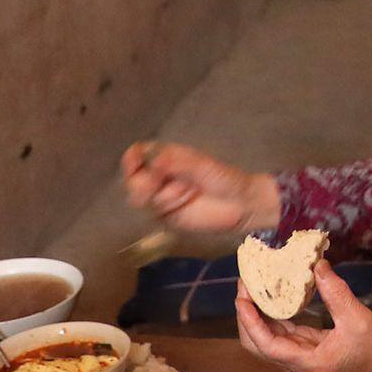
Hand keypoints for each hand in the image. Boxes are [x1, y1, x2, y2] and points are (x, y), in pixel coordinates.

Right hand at [121, 140, 277, 235]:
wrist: (240, 206)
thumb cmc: (224, 178)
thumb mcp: (202, 166)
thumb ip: (176, 162)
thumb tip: (153, 160)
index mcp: (167, 157)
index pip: (138, 154)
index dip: (132, 158)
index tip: (135, 164)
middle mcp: (160, 176)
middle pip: (133, 180)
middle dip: (145, 183)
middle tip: (162, 184)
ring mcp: (161, 196)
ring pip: (140, 198)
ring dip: (162, 196)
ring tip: (187, 193)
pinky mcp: (165, 216)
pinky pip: (152, 214)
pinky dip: (165, 209)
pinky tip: (183, 205)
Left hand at [234, 262, 371, 371]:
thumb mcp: (358, 318)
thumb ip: (336, 292)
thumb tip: (317, 265)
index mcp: (308, 363)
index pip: (267, 345)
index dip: (251, 321)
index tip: (242, 297)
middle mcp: (299, 364)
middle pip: (259, 344)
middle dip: (248, 316)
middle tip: (246, 286)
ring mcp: (303, 357)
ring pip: (269, 338)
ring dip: (259, 314)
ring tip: (255, 286)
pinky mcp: (309, 349)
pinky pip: (284, 333)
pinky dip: (276, 315)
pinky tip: (275, 295)